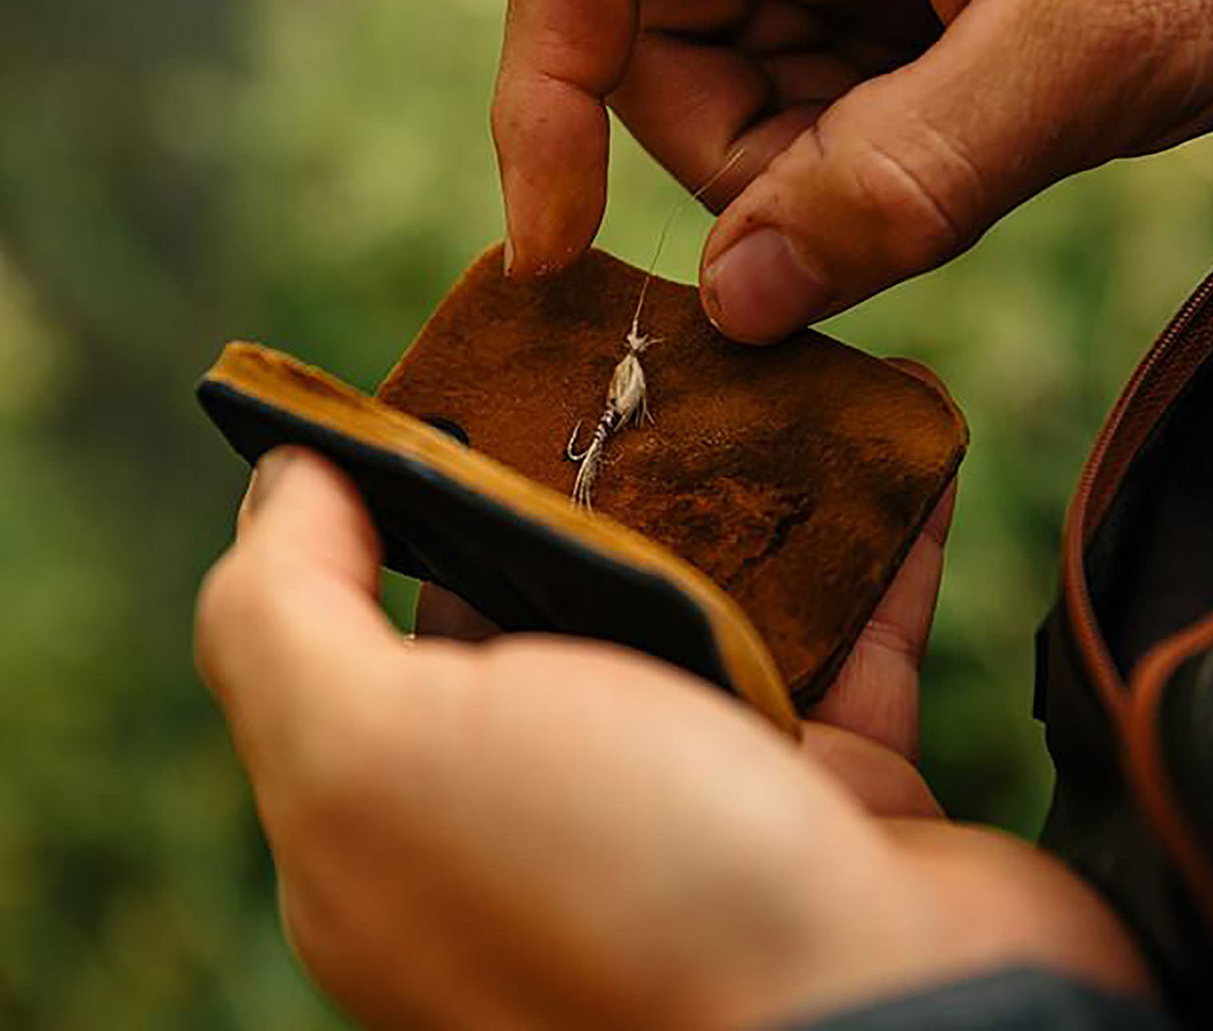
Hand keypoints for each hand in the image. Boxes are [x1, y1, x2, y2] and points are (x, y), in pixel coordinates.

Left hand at [198, 446, 1151, 1028]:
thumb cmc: (614, 899)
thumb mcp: (376, 758)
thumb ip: (285, 616)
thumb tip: (283, 478)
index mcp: (416, 805)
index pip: (374, 612)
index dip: (403, 489)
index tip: (459, 373)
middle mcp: (553, 801)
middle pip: (553, 588)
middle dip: (587, 466)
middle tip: (624, 346)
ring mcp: (701, 793)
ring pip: (712, 594)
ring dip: (744, 487)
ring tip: (767, 365)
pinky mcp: (835, 789)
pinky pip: (854, 634)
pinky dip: (878, 545)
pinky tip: (897, 454)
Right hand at [493, 0, 1212, 341]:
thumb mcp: (1091, 36)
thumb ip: (908, 174)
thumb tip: (737, 300)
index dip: (541, 99)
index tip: (557, 252)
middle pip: (641, 42)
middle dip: (738, 157)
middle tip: (883, 183)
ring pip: (713, 95)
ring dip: (804, 168)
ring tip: (956, 130)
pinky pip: (785, 111)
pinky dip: (846, 162)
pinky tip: (952, 124)